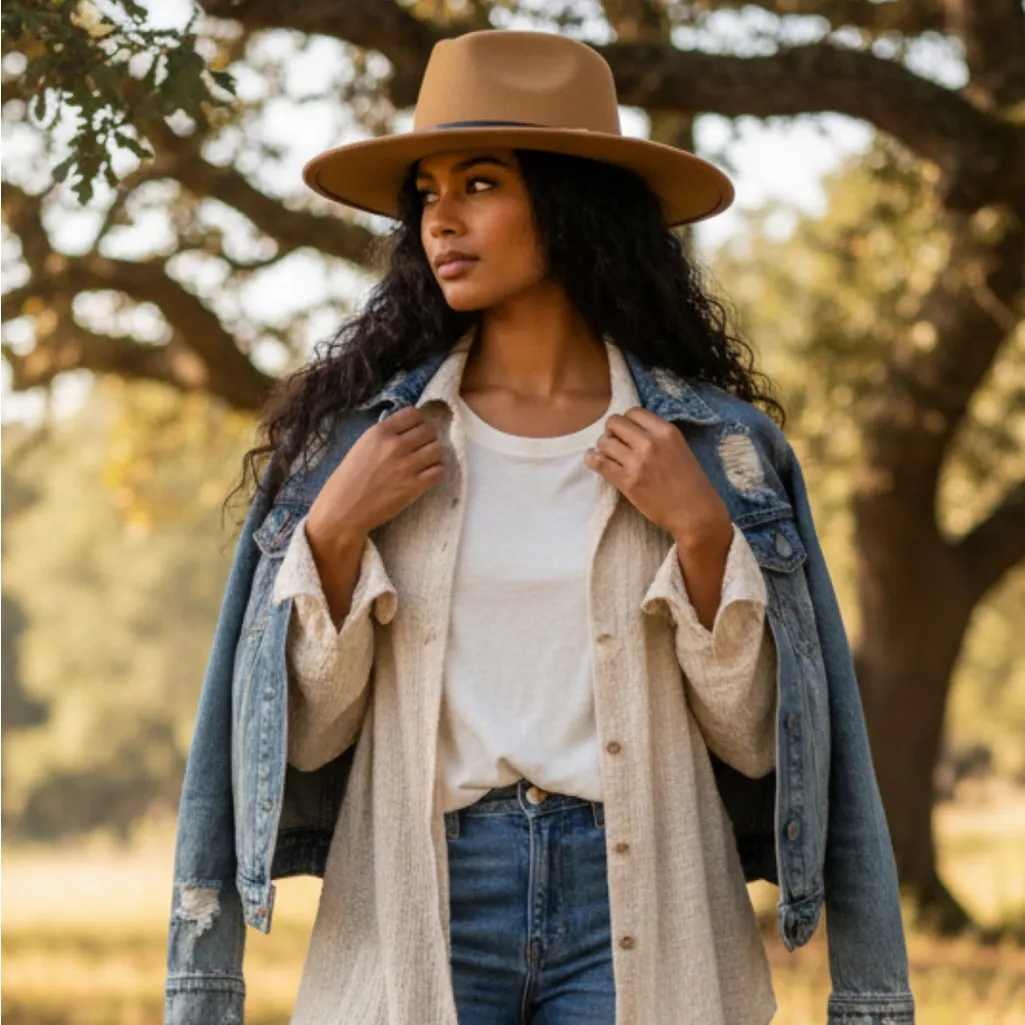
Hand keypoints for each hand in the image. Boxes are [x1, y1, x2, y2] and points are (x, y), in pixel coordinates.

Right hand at [306, 406, 444, 552]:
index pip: (413, 414)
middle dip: (427, 438)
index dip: (417, 422)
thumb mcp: (362, 446)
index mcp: (380, 432)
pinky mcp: (414, 486)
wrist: (343, 511)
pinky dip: (435, 472)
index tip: (415, 431)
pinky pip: (439, 471)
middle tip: (421, 448)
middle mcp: (395, 445)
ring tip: (425, 462)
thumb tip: (407, 430)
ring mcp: (406, 466)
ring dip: (434, 455)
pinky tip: (426, 475)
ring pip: (437, 449)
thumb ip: (384, 436)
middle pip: (429, 430)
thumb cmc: (347, 480)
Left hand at [582, 407, 732, 550]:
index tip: (626, 432)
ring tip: (607, 455)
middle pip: (615, 422)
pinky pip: (599, 463)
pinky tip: (593, 460)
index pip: (633, 412)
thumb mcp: (680, 448)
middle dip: (611, 431)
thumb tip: (630, 431)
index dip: (626, 421)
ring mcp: (637, 462)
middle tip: (614, 443)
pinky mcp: (627, 481)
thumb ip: (657, 437)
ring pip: (604, 442)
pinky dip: (592, 459)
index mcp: (667, 432)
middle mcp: (651, 442)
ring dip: (603, 447)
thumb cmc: (691, 483)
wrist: (695, 513)